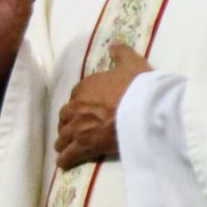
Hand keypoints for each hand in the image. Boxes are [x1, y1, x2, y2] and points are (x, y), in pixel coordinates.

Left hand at [54, 44, 150, 170]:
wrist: (143, 110)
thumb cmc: (138, 87)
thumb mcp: (133, 64)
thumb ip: (121, 53)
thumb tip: (114, 43)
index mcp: (86, 87)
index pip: (77, 96)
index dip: (82, 105)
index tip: (87, 110)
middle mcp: (76, 107)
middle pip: (65, 118)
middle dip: (69, 124)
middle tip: (75, 130)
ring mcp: (78, 127)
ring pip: (64, 137)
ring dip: (64, 142)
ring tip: (65, 148)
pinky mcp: (83, 146)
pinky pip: (68, 155)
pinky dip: (65, 159)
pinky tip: (64, 163)